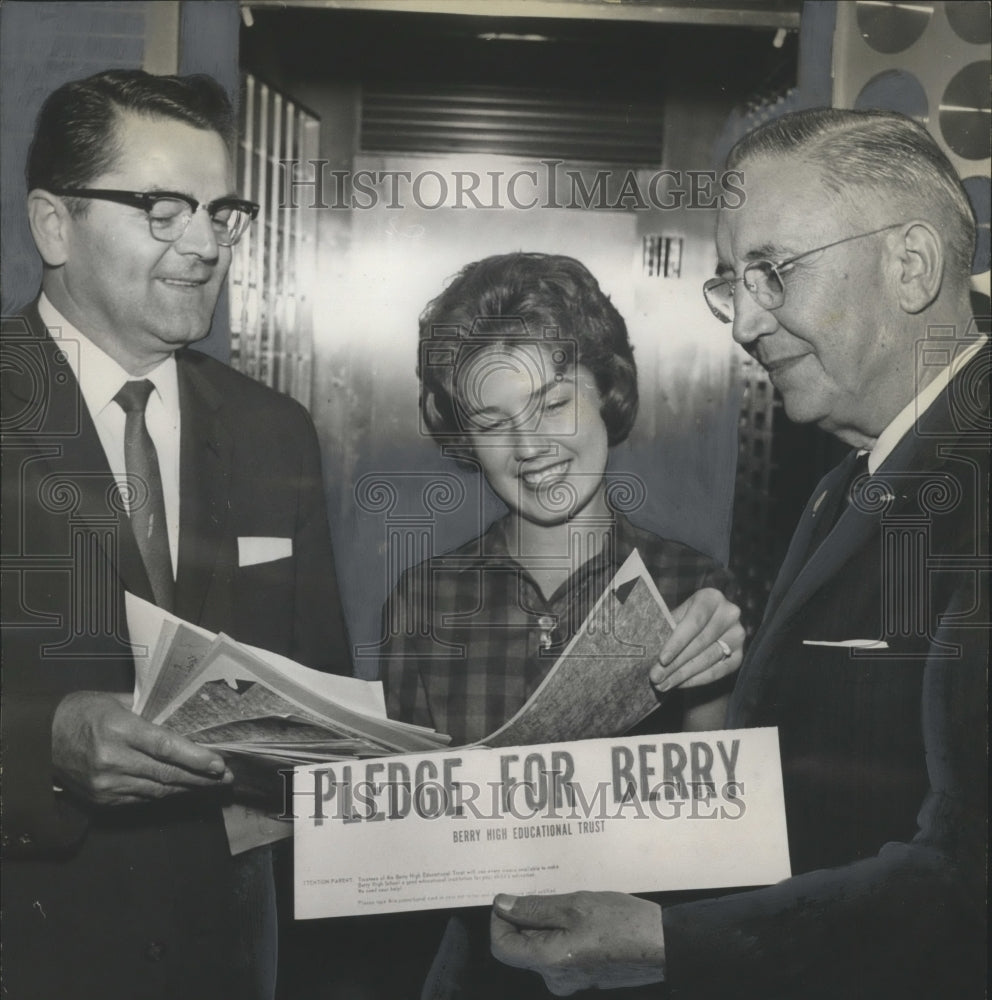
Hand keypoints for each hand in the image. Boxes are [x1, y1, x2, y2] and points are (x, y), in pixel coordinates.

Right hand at [52, 691, 232, 805]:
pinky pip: (142, 798)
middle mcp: (112, 760)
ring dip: (187, 787)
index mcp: (118, 730)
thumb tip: (186, 720)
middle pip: (166, 773)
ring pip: (157, 790)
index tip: (219, 764)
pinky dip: (164, 793)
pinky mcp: (102, 799)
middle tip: (227, 777)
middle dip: (201, 777)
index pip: (165, 747)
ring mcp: (105, 784)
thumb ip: (151, 711)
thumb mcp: (116, 701)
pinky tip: (182, 787)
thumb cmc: (83, 712)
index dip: (196, 758)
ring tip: (212, 784)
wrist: (41, 739)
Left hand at [491, 891, 664, 994]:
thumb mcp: (574, 905)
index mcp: (548, 961)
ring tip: (569, 901)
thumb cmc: (620, 923)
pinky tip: (581, 914)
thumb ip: (534, 908)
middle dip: (526, 917)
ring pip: (541, 946)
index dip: (500, 919)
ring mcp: (569, 978)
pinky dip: (562, 930)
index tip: (511, 897)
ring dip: (547, 921)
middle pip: (521, 946)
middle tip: (546, 891)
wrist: (662, 945)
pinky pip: (559, 951)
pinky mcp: (582, 973)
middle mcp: (554, 978)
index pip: (502, 946)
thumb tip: (502, 905)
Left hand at [651, 588, 743, 692]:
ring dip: (682, 675)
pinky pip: (718, 671)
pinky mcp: (740, 655)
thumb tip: (648, 649)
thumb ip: (666, 629)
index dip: (677, 642)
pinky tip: (680, 684)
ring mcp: (737, 635)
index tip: (661, 659)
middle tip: (656, 677)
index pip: (693, 623)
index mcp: (711, 597)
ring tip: (663, 684)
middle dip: (675, 663)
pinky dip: (696, 680)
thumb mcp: (674, 618)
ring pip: (707, 659)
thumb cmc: (682, 622)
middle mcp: (729, 613)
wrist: (702, 633)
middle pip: (700, 643)